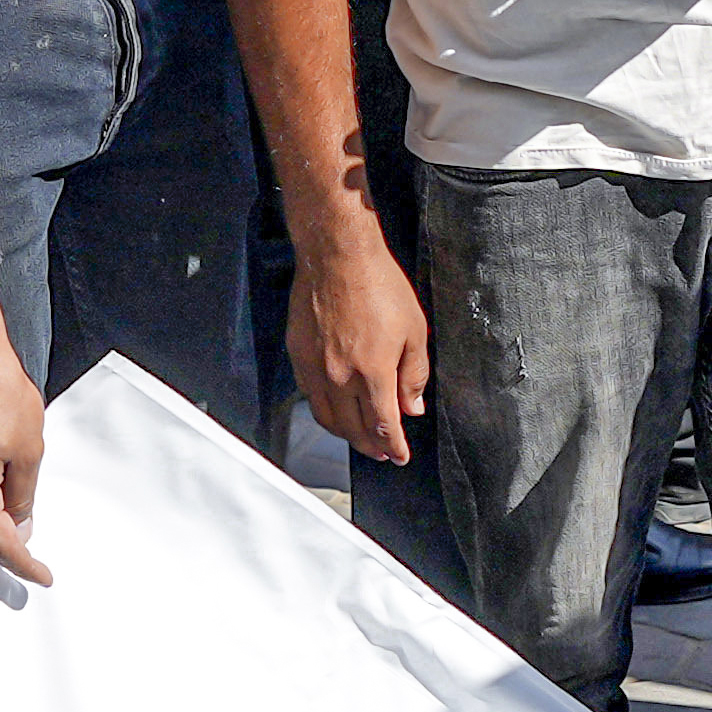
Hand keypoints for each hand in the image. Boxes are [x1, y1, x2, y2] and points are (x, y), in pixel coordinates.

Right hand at [286, 222, 434, 465]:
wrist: (337, 256)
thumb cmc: (378, 285)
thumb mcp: (414, 331)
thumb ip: (413, 375)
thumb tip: (412, 407)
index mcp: (373, 373)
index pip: (384, 426)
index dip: (394, 446)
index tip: (400, 455)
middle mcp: (340, 377)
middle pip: (354, 430)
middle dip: (372, 446)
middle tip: (383, 451)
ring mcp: (315, 368)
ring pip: (328, 418)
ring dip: (346, 434)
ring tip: (360, 437)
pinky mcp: (298, 354)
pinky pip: (310, 396)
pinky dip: (325, 411)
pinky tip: (335, 409)